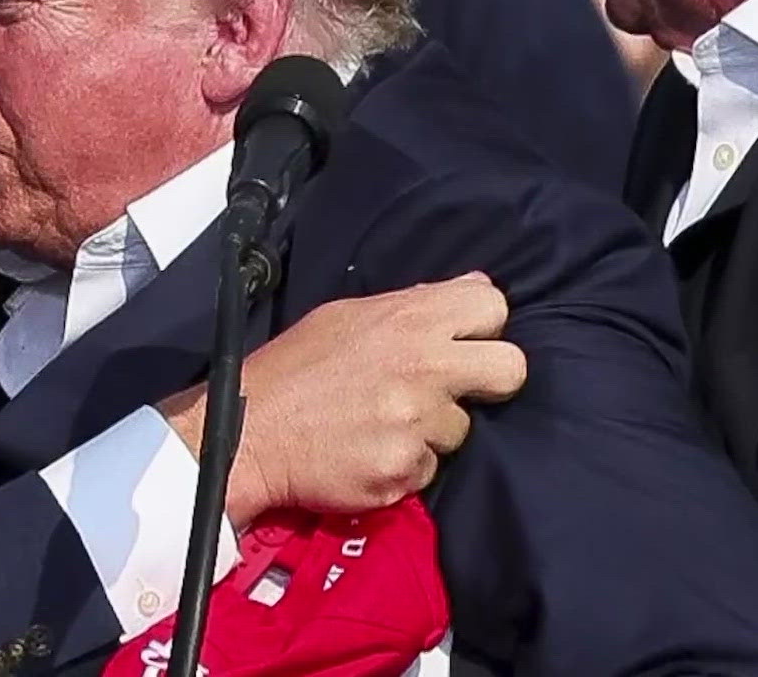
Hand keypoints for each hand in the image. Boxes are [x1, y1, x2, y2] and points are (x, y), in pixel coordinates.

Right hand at [161, 273, 525, 526]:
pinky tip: (368, 451)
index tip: (462, 342)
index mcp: (409, 319)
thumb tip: (472, 287)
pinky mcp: (404, 470)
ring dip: (430, 431)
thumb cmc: (294, 370)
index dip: (481, 326)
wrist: (246, 434)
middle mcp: (423, 367)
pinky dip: (403, 465)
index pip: (492, 306)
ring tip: (382, 424)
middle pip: (511, 368)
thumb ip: (413, 303)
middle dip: (491, 380)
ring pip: (462, 429)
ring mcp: (416, 422)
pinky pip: (428, 469)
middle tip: (454, 390)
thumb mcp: (347, 315)